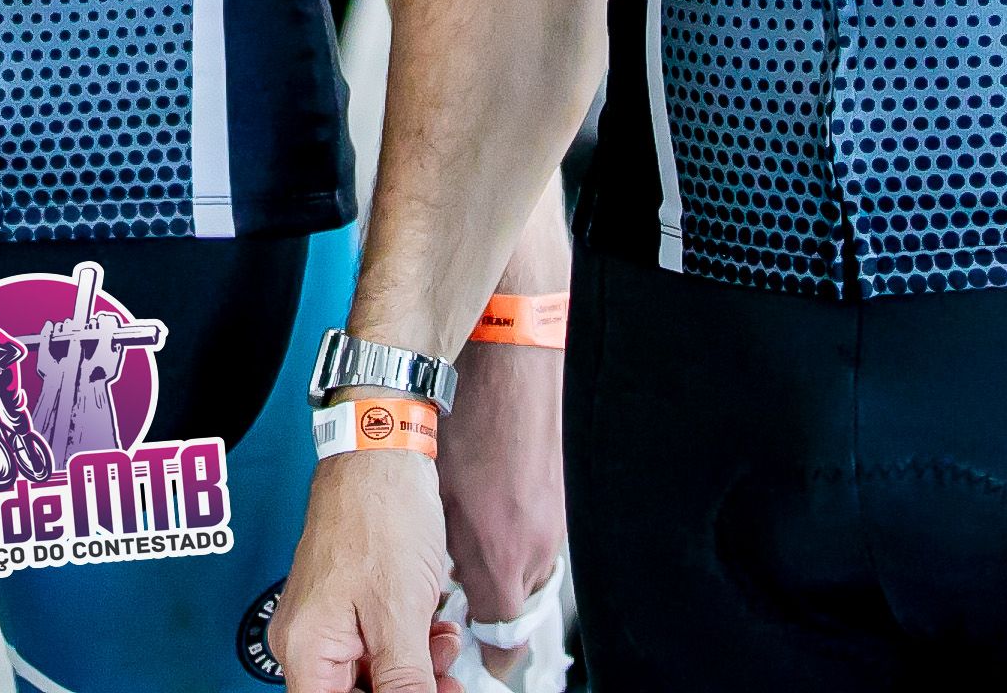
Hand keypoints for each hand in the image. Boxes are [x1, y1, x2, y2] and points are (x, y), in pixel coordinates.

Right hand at [280, 453, 462, 691]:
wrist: (383, 453)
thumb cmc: (380, 514)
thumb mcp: (401, 613)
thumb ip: (405, 680)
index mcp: (308, 648)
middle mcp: (307, 638)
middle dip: (403, 691)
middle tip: (445, 683)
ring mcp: (326, 618)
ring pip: (370, 672)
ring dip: (414, 670)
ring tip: (444, 648)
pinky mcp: (347, 602)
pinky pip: (375, 643)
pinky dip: (408, 643)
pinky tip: (436, 629)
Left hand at [439, 330, 566, 625]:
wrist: (512, 355)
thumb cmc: (469, 415)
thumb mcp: (436, 498)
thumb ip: (445, 556)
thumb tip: (443, 589)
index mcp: (502, 555)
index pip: (503, 639)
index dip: (486, 650)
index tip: (473, 649)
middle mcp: (539, 546)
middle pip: (520, 607)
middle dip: (491, 601)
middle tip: (460, 584)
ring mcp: (560, 521)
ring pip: (533, 569)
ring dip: (507, 563)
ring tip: (476, 528)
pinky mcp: (569, 497)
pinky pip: (545, 533)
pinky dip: (522, 529)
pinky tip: (497, 498)